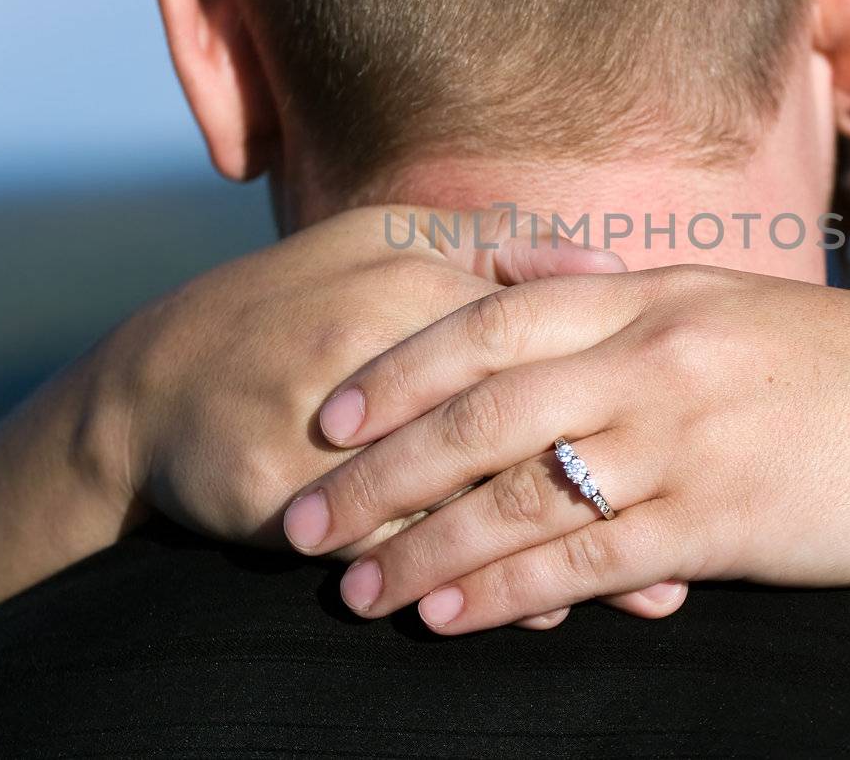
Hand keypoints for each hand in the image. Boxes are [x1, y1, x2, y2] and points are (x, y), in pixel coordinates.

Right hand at [82, 205, 682, 626]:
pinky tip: (533, 610)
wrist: (154, 382)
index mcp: (407, 282)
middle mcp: (371, 354)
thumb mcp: (385, 239)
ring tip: (643, 596)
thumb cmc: (298, 302)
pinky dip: (467, 586)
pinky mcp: (283, 500)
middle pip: (508, 432)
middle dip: (604, 490)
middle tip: (690, 545)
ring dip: (554, 556)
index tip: (694, 435)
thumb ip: (499, 243)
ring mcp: (322, 434)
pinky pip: (394, 554)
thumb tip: (610, 261)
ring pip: (458, 505)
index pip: (532, 343)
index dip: (615, 394)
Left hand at [282, 265, 849, 632]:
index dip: (397, 370)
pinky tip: (451, 618)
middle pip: (478, 413)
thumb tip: (518, 271)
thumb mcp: (732, 301)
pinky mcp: (720, 522)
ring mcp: (685, 439)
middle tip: (300, 519)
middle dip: (377, 471)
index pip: (489, 322)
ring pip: (518, 495)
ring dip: (423, 548)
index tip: (329, 414)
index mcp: (653, 293)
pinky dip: (508, 590)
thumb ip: (620, 290)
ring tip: (354, 589)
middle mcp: (654, 356)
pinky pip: (587, 559)